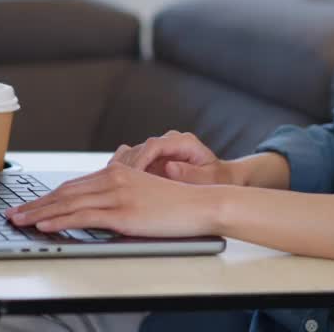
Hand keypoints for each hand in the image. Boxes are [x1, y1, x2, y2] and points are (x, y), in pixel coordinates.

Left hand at [4, 163, 219, 237]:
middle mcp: (113, 179)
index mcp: (117, 172)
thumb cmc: (177, 200)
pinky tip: (44, 225)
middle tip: (12, 214)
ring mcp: (118, 195)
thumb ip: (127, 178)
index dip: (47, 196)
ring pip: (68, 203)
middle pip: (64, 192)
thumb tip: (112, 172)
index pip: (73, 185)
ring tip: (19, 221)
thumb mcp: (147, 185)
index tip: (28, 204)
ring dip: (39, 213)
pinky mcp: (123, 213)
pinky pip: (84, 217)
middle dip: (35, 204)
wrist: (202, 203)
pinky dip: (60, 221)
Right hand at [109, 131, 237, 185]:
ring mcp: (159, 151)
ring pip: (131, 155)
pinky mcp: (151, 160)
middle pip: (139, 149)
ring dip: (121, 172)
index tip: (132, 178)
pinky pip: (131, 163)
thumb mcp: (209, 178)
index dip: (140, 160)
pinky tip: (115, 187)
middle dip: (126, 168)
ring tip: (113, 189)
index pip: (154, 145)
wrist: (220, 180)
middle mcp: (168, 142)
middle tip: (116, 187)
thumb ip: (191, 173)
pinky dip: (122, 174)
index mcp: (183, 142)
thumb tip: (169, 167)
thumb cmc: (217, 180)